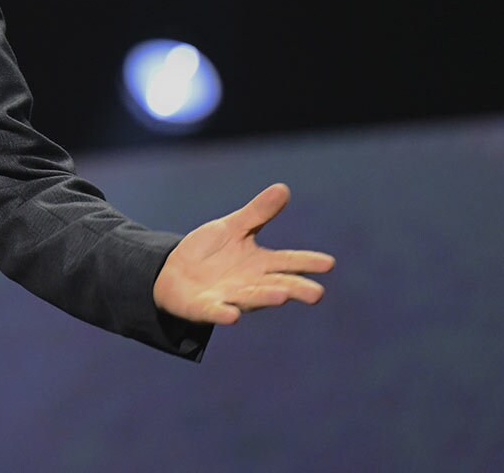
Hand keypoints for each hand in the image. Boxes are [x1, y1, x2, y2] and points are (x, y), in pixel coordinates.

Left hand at [153, 183, 333, 324]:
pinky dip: (224, 313)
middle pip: (277, 285)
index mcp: (260, 264)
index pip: (287, 262)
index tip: (328, 263)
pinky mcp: (206, 307)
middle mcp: (250, 283)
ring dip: (266, 298)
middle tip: (317, 293)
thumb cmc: (211, 251)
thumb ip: (258, 213)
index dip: (307, 262)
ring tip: (283, 296)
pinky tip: (232, 315)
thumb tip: (283, 188)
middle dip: (295, 289)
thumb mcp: (234, 227)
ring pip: (251, 298)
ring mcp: (229, 296)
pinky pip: (216, 312)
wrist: (175, 271)